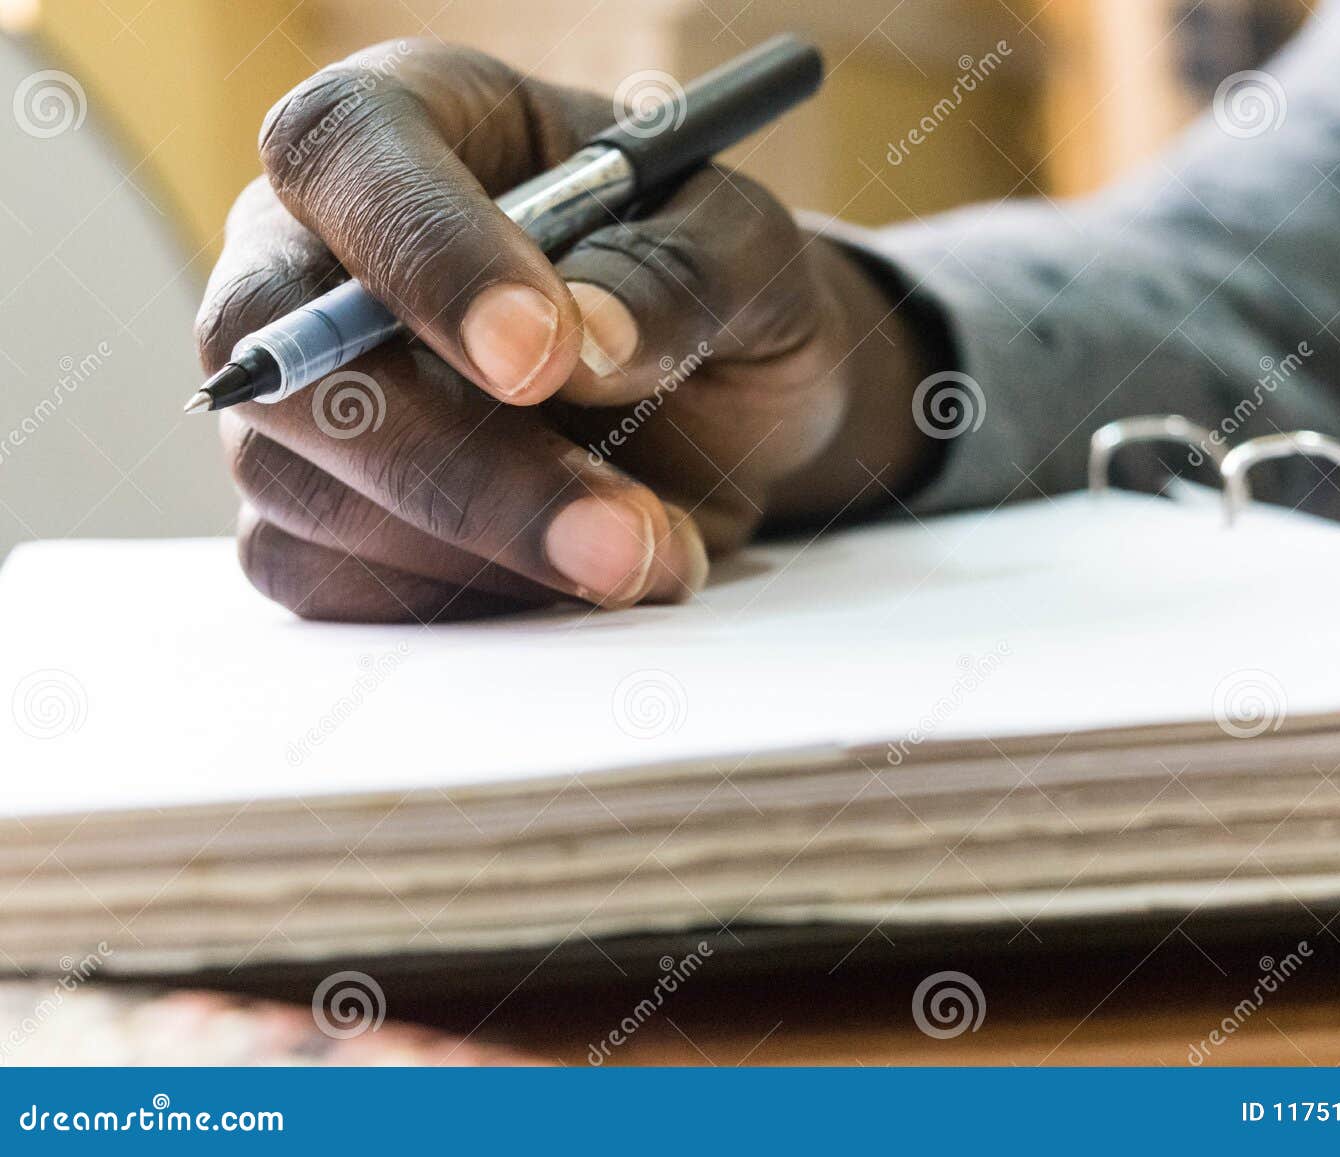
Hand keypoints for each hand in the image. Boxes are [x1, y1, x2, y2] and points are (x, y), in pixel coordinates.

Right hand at [196, 40, 934, 621]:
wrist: (722, 405)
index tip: (539, 357)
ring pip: (302, 491)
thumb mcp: (750, 254)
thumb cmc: (716, 292)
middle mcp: (313, 255)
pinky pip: (328, 582)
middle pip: (293, 360)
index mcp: (410, 127)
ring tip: (652, 553)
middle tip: (617, 535)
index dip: (428, 257)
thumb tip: (584, 336)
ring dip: (485, 554)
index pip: (349, 155)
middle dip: (463, 467)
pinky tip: (573, 583)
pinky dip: (461, 602)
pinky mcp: (311, 518)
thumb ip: (680, 273)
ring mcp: (301, 397)